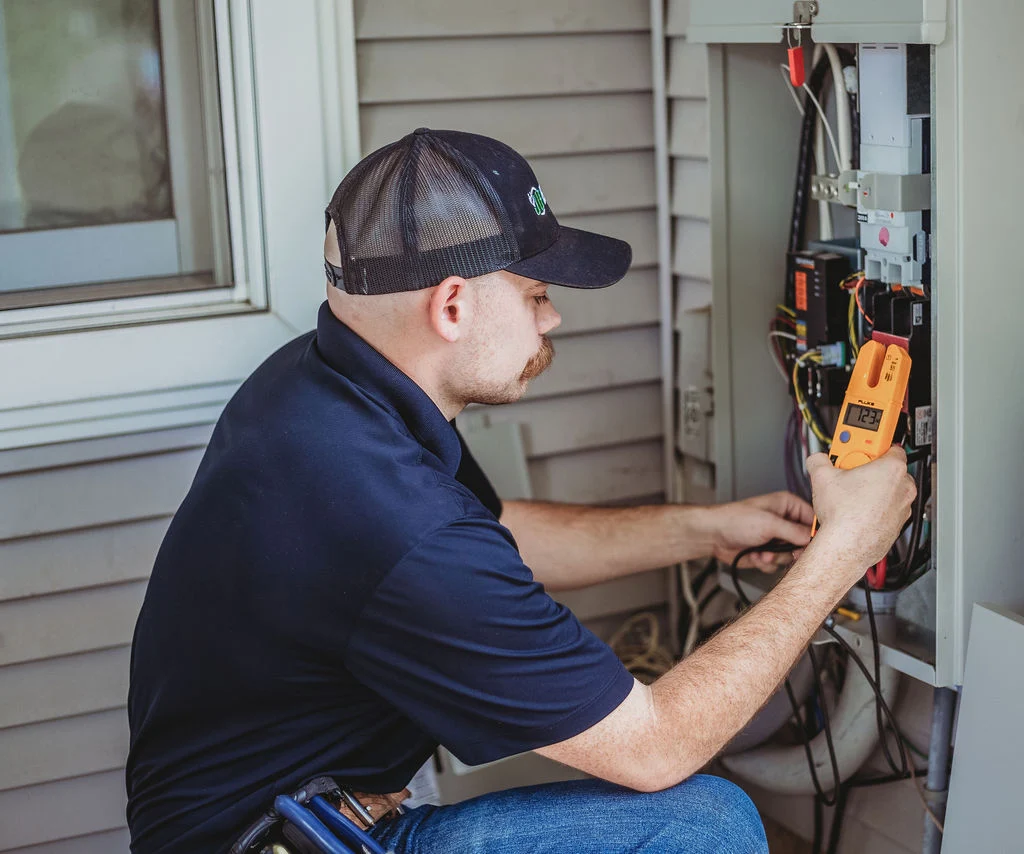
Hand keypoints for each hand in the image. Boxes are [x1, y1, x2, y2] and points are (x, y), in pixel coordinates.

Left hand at [707, 491, 814, 571]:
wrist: (712, 535)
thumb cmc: (734, 520)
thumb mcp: (769, 523)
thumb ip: (794, 532)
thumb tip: (813, 538)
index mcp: (787, 506)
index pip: (813, 520)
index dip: (814, 534)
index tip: (811, 545)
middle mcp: (784, 521)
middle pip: (804, 542)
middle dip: (792, 550)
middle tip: (786, 552)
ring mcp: (776, 538)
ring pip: (791, 555)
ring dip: (776, 557)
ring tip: (762, 551)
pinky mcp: (767, 552)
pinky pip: (777, 563)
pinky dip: (766, 562)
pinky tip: (755, 555)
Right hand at [806, 446, 916, 584]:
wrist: (846, 546)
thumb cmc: (844, 515)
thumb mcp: (821, 477)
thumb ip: (820, 460)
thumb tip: (817, 459)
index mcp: (892, 468)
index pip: (889, 446)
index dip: (870, 447)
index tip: (859, 449)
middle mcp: (904, 487)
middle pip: (887, 469)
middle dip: (869, 470)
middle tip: (848, 473)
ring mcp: (903, 508)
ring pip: (888, 491)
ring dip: (872, 490)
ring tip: (848, 495)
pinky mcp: (897, 525)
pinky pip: (887, 510)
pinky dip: (874, 509)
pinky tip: (854, 511)